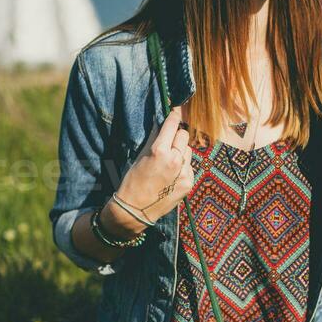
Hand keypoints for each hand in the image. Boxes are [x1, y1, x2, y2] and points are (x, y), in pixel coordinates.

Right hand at [110, 105, 194, 226]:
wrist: (136, 210)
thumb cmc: (132, 181)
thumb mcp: (140, 156)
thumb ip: (153, 139)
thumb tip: (160, 123)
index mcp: (160, 151)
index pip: (172, 125)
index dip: (174, 115)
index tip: (176, 110)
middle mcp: (175, 160)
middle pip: (184, 135)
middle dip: (176, 135)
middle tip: (169, 141)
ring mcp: (184, 173)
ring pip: (188, 151)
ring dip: (181, 151)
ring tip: (169, 162)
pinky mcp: (189, 183)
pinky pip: (189, 167)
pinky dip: (183, 167)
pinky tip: (172, 175)